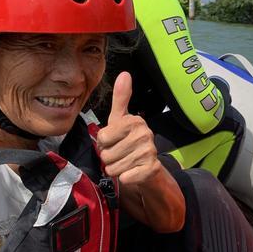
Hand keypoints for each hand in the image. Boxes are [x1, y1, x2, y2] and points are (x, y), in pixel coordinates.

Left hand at [97, 72, 161, 186]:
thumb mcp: (120, 120)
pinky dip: (124, 178)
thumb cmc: (128, 141)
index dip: (104, 143)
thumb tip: (124, 73)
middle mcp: (145, 134)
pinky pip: (124, 177)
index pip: (102, 137)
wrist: (148, 167)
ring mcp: (149, 152)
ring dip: (116, 169)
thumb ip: (120, 98)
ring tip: (126, 163)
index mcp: (135, 121)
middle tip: (120, 154)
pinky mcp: (150, 169)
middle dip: (109, 158)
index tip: (114, 141)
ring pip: (113, 167)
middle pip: (106, 154)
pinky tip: (132, 172)